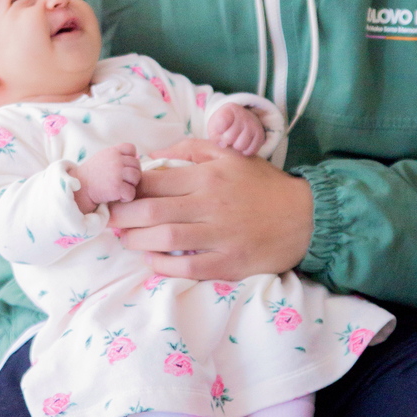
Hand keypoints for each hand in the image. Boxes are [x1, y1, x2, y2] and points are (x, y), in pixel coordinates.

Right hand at [72, 144, 141, 214]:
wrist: (79, 189)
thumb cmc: (92, 175)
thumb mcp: (102, 158)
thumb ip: (116, 155)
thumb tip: (136, 157)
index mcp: (112, 151)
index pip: (131, 148)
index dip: (130, 158)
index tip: (123, 168)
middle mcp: (115, 160)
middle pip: (136, 164)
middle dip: (132, 174)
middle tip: (122, 182)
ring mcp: (117, 173)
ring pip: (136, 177)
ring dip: (131, 185)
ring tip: (120, 189)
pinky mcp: (117, 187)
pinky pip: (132, 192)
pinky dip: (127, 197)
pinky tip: (118, 197)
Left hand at [110, 138, 313, 279]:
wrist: (305, 217)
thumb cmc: (262, 185)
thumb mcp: (230, 155)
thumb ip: (191, 150)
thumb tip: (154, 155)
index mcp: (209, 175)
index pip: (156, 180)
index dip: (129, 188)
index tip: (116, 193)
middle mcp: (212, 204)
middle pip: (153, 210)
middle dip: (123, 216)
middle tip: (110, 220)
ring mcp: (221, 235)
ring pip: (166, 239)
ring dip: (138, 241)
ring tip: (125, 240)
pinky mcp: (230, 262)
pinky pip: (189, 267)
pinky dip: (165, 266)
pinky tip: (152, 260)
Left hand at [206, 102, 266, 155]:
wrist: (240, 121)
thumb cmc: (223, 126)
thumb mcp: (214, 127)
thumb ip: (214, 136)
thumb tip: (224, 145)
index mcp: (229, 109)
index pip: (222, 122)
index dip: (218, 130)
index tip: (219, 129)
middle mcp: (244, 115)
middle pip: (229, 138)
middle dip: (226, 141)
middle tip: (227, 137)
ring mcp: (254, 125)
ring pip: (240, 146)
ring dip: (235, 147)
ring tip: (234, 141)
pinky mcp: (260, 136)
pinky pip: (250, 151)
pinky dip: (244, 151)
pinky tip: (242, 145)